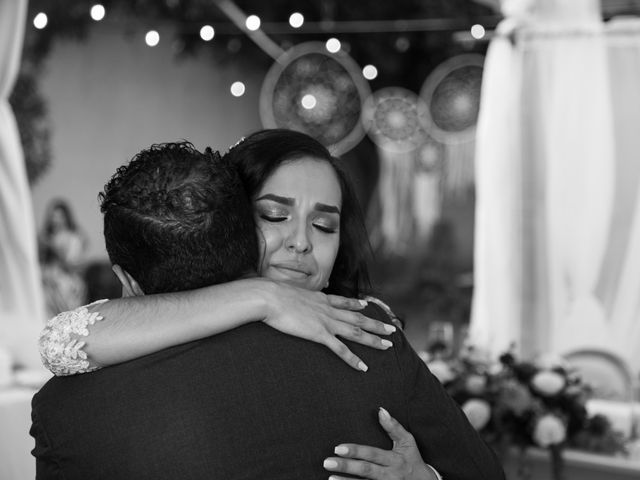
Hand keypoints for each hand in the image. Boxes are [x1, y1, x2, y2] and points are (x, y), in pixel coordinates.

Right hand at [262, 281, 395, 371]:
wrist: (270, 297)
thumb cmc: (272, 295)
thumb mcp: (287, 292)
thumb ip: (292, 296)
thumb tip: (286, 295)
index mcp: (320, 299)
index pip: (343, 302)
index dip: (356, 305)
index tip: (366, 305)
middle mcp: (328, 310)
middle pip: (358, 318)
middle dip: (376, 324)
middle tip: (392, 329)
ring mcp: (326, 322)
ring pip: (356, 332)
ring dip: (374, 340)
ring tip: (388, 346)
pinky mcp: (319, 334)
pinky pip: (340, 349)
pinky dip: (353, 359)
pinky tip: (363, 367)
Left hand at [323, 407, 437, 479]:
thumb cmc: (413, 460)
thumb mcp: (407, 443)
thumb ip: (394, 427)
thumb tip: (380, 410)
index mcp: (394, 459)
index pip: (372, 454)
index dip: (355, 451)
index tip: (338, 448)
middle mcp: (389, 475)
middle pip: (366, 470)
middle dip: (346, 466)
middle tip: (327, 462)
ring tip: (330, 478)